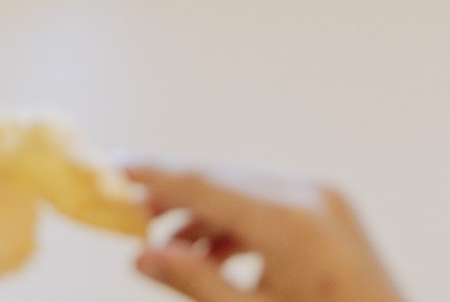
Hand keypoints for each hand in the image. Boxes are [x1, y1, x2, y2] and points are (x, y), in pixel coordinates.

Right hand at [128, 164, 406, 301]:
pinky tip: (212, 254)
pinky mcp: (335, 215)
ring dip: (205, 213)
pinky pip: (273, 206)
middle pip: (222, 182)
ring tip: (167, 244)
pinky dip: (239, 225)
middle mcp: (309, 197)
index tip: (113, 167)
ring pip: (246, 193)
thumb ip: (194, 282)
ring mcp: (326, 202)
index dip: (152, 174)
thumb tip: (142, 256)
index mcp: (287, 221)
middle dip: (174, 196)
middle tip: (128, 211)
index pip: (202, 183)